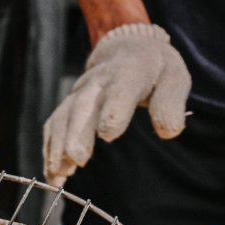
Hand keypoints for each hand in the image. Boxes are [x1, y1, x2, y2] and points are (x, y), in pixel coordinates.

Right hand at [43, 23, 190, 186]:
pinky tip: (53, 174)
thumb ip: (170, 102)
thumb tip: (168, 131)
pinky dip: (50, 150)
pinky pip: (53, 126)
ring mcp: (79, 94)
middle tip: (78, 159)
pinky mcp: (68, 105)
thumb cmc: (155, 70)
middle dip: (77, 133)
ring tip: (60, 174)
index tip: (108, 134)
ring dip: (58, 146)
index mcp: (129, 72)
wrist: (128, 50)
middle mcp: (98, 82)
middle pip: (83, 107)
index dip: (113, 111)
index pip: (120, 90)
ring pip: (63, 118)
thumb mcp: (174, 78)